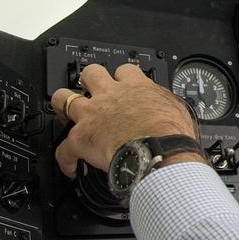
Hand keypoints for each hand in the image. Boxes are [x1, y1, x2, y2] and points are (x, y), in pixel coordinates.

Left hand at [52, 63, 197, 177]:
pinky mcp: (80, 138)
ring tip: (63, 116)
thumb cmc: (172, 134)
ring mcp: (92, 115)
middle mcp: (110, 96)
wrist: (159, 152)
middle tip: (90, 91)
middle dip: (88, 80)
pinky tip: (71, 168)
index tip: (122, 84)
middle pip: (90, 73)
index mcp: (136, 87)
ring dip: (62, 107)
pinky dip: (66, 159)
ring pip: (63, 99)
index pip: (125, 70)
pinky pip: (63, 149)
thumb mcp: (176, 109)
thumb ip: (164, 104)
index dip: (122, 77)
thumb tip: (168, 110)